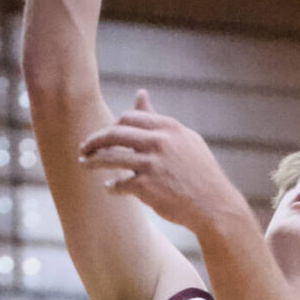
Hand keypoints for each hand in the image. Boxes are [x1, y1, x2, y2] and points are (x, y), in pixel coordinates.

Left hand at [79, 93, 248, 233]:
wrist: (215, 206)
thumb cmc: (200, 172)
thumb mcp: (184, 139)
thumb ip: (158, 119)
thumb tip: (139, 93)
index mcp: (168, 128)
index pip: (128, 118)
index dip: (113, 126)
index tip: (106, 136)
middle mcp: (159, 142)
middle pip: (115, 133)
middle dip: (95, 140)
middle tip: (85, 148)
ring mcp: (152, 165)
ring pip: (111, 158)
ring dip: (93, 161)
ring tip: (84, 164)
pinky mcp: (147, 187)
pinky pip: (119, 184)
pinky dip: (112, 187)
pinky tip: (109, 188)